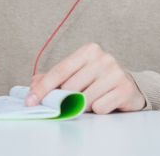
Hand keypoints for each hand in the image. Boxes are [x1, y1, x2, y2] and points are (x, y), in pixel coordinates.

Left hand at [26, 42, 145, 113]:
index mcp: (88, 50)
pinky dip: (98, 109)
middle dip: (66, 99)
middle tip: (70, 102)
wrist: (129, 86)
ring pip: (84, 99)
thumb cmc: (98, 80)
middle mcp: (102, 58)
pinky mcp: (124, 88)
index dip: (43, 88)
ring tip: (90, 100)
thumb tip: (33, 84)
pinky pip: (100, 107)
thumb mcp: (77, 74)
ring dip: (82, 106)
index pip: (60, 71)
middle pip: (70, 87)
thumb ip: (54, 78)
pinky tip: (105, 102)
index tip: (30, 101)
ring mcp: (115, 72)